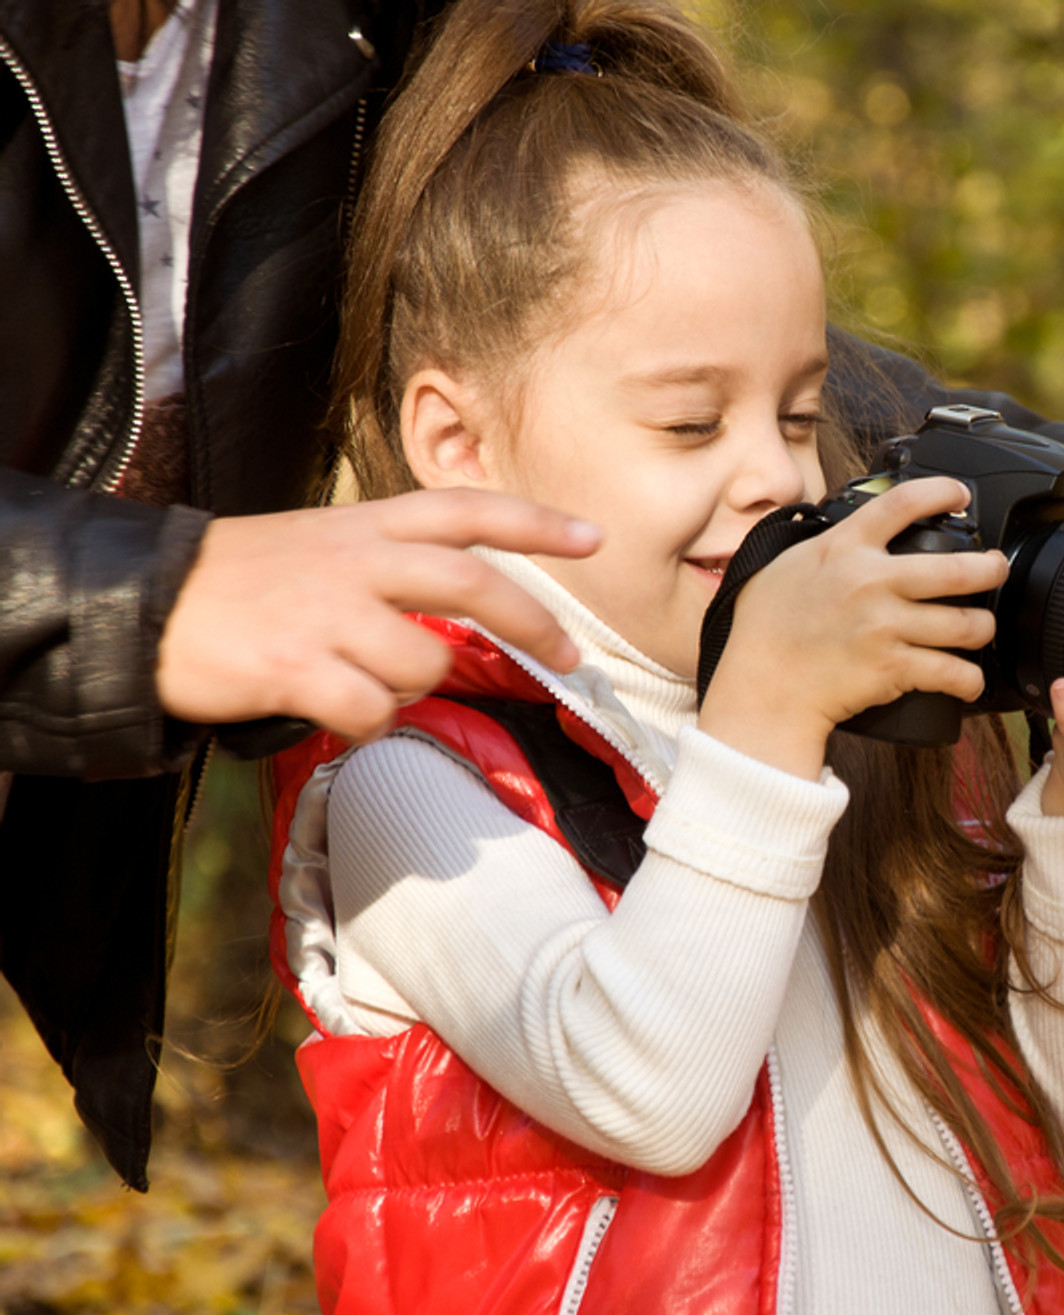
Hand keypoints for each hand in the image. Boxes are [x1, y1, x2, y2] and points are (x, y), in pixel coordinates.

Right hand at [156, 489, 601, 743]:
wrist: (140, 602)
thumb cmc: (237, 582)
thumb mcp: (319, 545)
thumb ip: (388, 564)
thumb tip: (457, 611)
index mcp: (365, 525)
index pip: (468, 510)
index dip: (537, 522)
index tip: (594, 538)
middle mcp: (356, 561)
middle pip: (475, 584)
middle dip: (535, 623)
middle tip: (569, 657)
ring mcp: (328, 613)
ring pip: (424, 664)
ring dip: (411, 689)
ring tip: (365, 684)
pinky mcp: (295, 666)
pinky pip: (371, 713)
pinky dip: (367, 726)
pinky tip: (339, 714)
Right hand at [697, 477, 1009, 778]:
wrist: (762, 689)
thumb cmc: (765, 631)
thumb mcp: (786, 566)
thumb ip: (823, 546)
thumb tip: (842, 530)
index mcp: (845, 548)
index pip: (902, 503)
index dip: (941, 491)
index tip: (959, 493)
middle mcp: (871, 582)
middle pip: (957, 569)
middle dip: (991, 569)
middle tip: (997, 569)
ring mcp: (885, 627)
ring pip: (966, 624)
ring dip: (983, 628)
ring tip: (982, 628)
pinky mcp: (893, 669)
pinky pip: (952, 673)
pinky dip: (969, 680)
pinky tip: (970, 681)